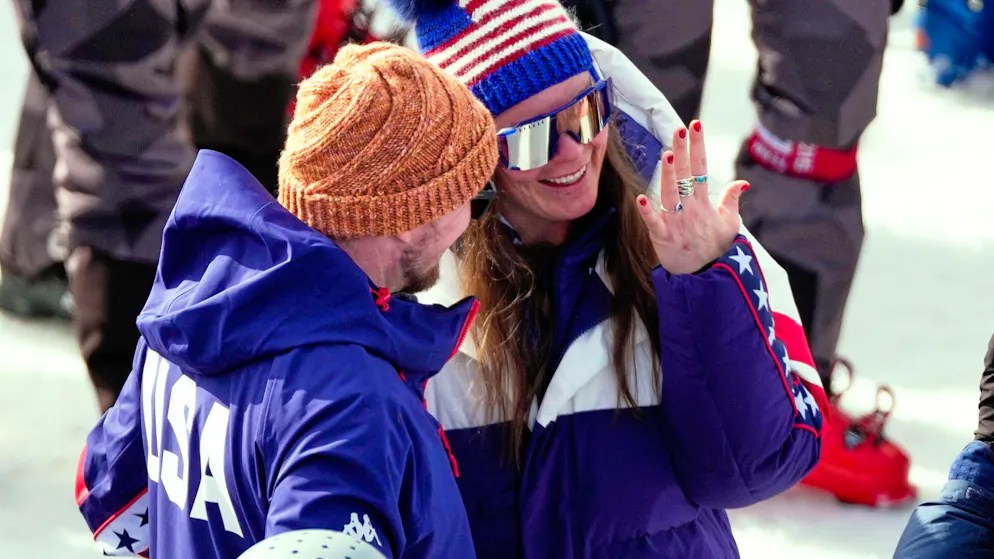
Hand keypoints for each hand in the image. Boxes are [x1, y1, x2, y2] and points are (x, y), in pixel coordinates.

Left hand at [635, 120, 747, 274]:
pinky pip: (654, 223)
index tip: (695, 125)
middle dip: (683, 152)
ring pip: (671, 194)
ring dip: (669, 176)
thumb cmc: (715, 247)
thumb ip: (732, 200)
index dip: (697, 146)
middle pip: (686, 176)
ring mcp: (676, 222)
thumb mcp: (730, 223)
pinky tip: (640, 198)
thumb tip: (742, 182)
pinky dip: (647, 212)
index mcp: (704, 202)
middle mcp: (690, 209)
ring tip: (668, 154)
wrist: (705, 276)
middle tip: (680, 130)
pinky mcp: (663, 237)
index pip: (701, 168)